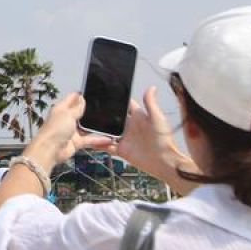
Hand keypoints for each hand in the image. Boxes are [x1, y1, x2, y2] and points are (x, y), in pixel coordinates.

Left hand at [22, 93, 112, 171]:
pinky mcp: (77, 142)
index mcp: (62, 109)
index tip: (95, 92)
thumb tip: (81, 97)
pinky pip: (89, 139)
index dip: (81, 95)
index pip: (72, 98)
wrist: (50, 150)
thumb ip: (76, 108)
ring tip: (112, 122)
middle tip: (108, 107)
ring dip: (97, 126)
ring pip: (86, 127)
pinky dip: (98, 140)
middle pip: (81, 112)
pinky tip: (110, 139)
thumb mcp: (67, 114)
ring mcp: (72, 131)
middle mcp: (67, 118)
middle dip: (92, 110)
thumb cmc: (57, 128)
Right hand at [83, 86, 198, 191]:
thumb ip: (151, 103)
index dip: (115, 99)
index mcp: (138, 117)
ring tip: (85, 124)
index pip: (124, 105)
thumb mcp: (157, 119)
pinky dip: (99, 144)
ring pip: (107, 131)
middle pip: (112, 117)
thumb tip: (152, 87)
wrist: (165, 162)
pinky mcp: (121, 150)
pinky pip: (106, 146)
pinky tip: (91, 141)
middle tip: (88, 109)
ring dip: (98, 129)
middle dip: (102, 114)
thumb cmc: (164, 139)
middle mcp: (129, 126)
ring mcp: (124, 138)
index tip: (103, 93)